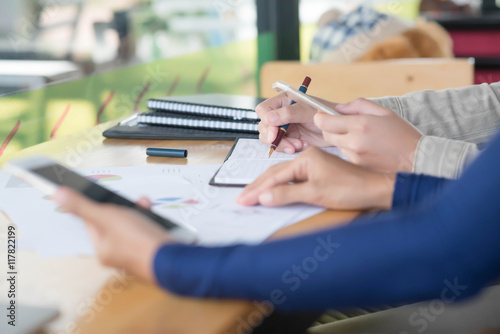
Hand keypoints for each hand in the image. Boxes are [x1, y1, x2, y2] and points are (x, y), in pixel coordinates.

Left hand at [53, 187, 174, 282]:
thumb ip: (82, 206)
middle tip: (127, 200)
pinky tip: (153, 213)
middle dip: (122, 206)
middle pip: (114, 221)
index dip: (96, 204)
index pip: (92, 221)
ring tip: (144, 203)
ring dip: (138, 210)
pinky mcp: (152, 246)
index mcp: (102, 249)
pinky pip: (146, 228)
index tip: (98, 192)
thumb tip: (57, 194)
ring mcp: (136, 250)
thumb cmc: (139, 241)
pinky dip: (150, 218)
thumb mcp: (106, 217)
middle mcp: (117, 252)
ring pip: (132, 223)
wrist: (172, 257)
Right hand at [237, 147, 395, 209]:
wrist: (376, 189)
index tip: (242, 199)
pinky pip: (294, 180)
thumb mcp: (316, 193)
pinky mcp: (319, 173)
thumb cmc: (350, 189)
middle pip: (276, 174)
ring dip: (268, 188)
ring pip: (284, 177)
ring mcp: (314, 165)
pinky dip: (281, 188)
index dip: (257, 189)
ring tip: (252, 197)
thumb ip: (287, 195)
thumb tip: (263, 198)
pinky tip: (274, 194)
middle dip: (258, 187)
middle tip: (242, 199)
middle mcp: (309, 158)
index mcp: (307, 158)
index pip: (275, 175)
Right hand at [256, 93, 335, 153]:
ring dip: (282, 144)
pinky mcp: (288, 138)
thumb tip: (268, 118)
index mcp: (283, 100)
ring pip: (269, 138)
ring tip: (298, 145)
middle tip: (290, 145)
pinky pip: (279, 145)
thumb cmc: (325, 113)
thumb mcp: (307, 111)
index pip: (263, 110)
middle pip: (264, 126)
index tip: (275, 134)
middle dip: (275, 138)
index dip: (267, 122)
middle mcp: (280, 113)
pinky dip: (288, 148)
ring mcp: (283, 126)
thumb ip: (288, 113)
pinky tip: (302, 145)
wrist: (337, 127)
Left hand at [314, 98, 422, 171]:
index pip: (325, 122)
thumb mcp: (384, 112)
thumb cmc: (402, 133)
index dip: (320, 118)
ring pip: (336, 146)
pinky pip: (345, 156)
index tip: (322, 116)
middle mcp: (354, 142)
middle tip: (340, 125)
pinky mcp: (357, 167)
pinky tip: (365, 148)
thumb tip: (338, 108)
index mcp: (360, 125)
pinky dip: (350, 150)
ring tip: (359, 137)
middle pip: (327, 135)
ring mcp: (354, 157)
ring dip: (341, 140)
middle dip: (329, 129)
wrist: (417, 159)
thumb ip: (358, 105)